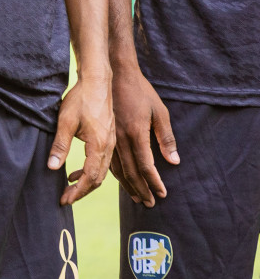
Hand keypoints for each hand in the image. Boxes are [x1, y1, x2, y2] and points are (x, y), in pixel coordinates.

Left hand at [50, 71, 113, 204]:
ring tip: (69, 189)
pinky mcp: (108, 138)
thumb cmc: (81, 99)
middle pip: (98, 178)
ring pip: (102, 172)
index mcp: (100, 145)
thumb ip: (60, 145)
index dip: (77, 191)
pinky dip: (90, 171)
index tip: (65, 199)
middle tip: (66, 199)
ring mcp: (110, 143)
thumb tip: (51, 167)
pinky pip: (102, 162)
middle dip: (82, 191)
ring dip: (87, 183)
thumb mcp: (65, 121)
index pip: (90, 176)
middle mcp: (109, 147)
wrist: (98, 82)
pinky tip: (75, 173)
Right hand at [109, 66, 178, 207]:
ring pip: (117, 168)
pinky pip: (108, 158)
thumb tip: (174, 161)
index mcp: (135, 134)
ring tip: (135, 196)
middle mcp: (120, 139)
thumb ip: (166, 137)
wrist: (113, 75)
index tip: (161, 195)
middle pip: (131, 171)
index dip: (154, 182)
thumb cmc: (140, 92)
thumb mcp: (159, 112)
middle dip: (141, 189)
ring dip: (127, 184)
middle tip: (148, 203)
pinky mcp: (103, 133)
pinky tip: (119, 179)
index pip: (146, 166)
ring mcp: (109, 137)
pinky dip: (114, 172)